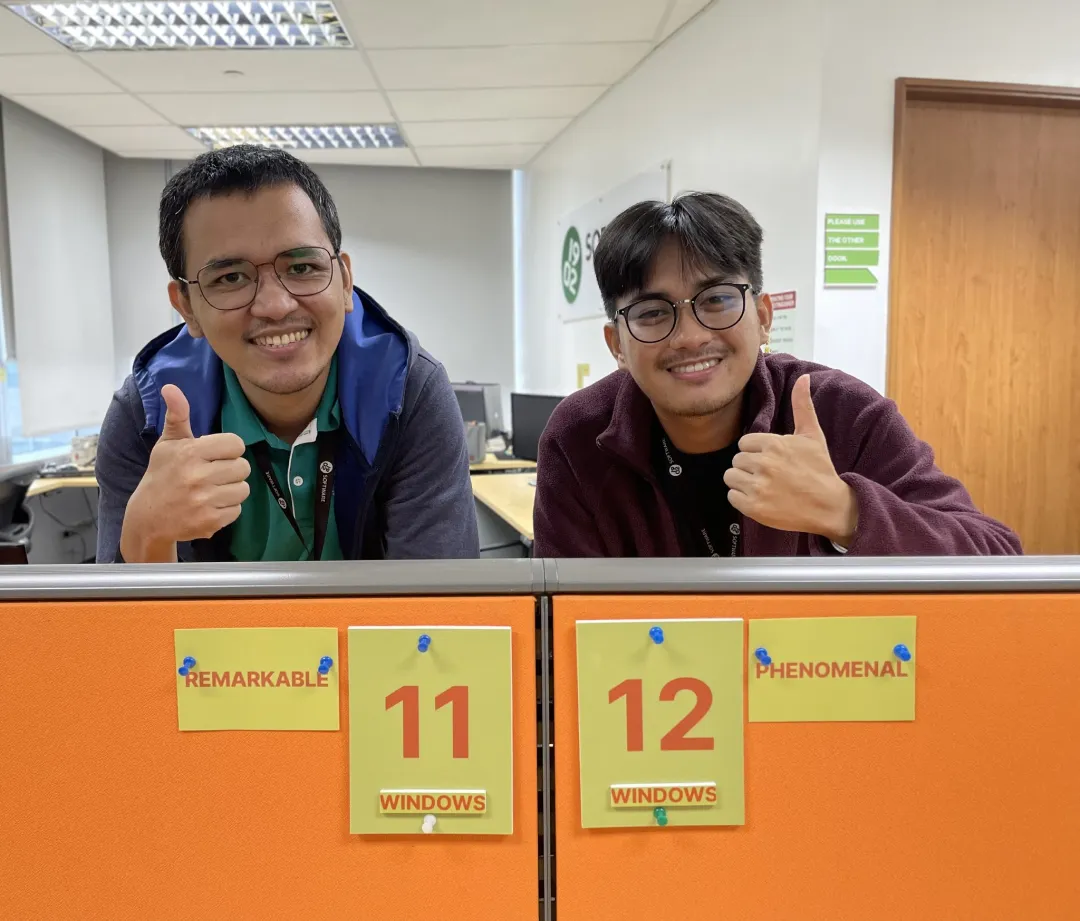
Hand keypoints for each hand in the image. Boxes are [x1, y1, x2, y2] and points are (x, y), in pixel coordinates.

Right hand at [119, 385, 250, 561]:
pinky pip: (237, 510)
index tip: (215, 455)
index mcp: (191, 452)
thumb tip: (170, 387)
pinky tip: (209, 505)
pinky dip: (227, 509)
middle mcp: (198, 476)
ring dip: (231, 489)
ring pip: (243, 489)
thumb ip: (177, 416)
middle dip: (231, 469)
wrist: (148, 517)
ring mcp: (205, 501)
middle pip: (243, 467)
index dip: (229, 449)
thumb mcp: (168, 444)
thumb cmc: (162, 475)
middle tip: (213, 473)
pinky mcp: (211, 522)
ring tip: (212, 489)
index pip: (236, 444)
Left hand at [723, 374, 857, 545]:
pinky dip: (743, 500)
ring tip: (764, 487)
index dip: (756, 452)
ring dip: (743, 483)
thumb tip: (804, 377)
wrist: (829, 506)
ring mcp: (758, 486)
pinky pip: (732, 497)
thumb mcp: (812, 435)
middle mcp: (764, 463)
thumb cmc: (820, 470)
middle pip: (736, 460)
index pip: (744, 443)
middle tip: (769, 476)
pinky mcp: (754, 507)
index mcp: (774, 444)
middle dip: (749, 467)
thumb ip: (802, 405)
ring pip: (730, 477)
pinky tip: (761, 500)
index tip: (771, 460)